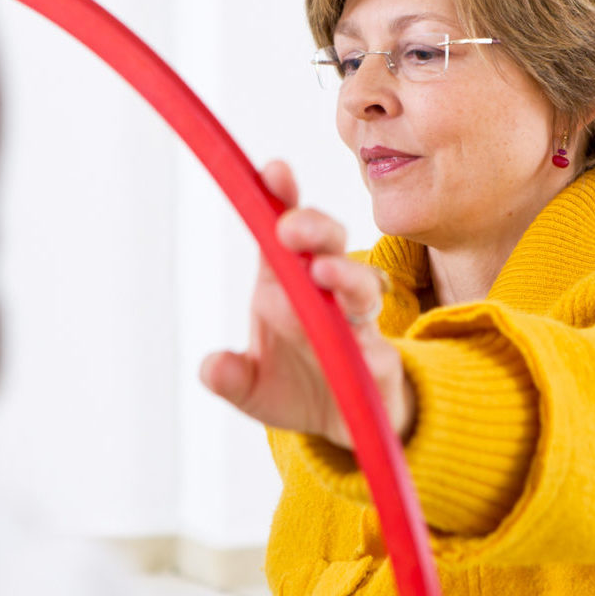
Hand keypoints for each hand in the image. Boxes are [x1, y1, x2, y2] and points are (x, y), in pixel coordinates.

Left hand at [199, 160, 415, 447]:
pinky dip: (372, 348)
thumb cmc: (297, 383)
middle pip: (327, 245)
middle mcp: (326, 294)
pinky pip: (380, 351)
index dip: (280, 199)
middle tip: (288, 226)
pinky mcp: (381, 365)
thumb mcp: (252, 386)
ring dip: (343, 275)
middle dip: (311, 228)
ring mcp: (357, 326)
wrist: (344, 423)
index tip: (274, 172)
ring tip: (322, 273)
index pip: (283, 232)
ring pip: (360, 288)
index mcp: (287, 283)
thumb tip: (213, 368)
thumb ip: (230, 376)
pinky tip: (364, 350)